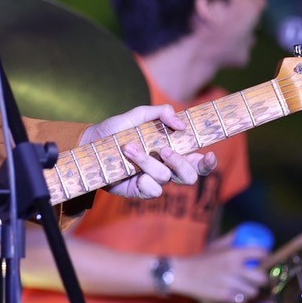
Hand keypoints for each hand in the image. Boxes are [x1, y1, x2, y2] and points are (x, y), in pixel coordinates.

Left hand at [85, 104, 214, 199]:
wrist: (92, 143)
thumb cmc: (118, 129)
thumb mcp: (139, 114)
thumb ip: (161, 112)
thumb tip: (180, 123)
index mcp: (173, 150)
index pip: (198, 161)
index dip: (208, 163)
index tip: (210, 155)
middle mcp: (167, 167)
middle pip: (190, 175)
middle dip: (180, 162)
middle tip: (164, 150)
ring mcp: (153, 180)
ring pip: (165, 177)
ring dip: (147, 162)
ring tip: (129, 148)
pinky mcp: (140, 190)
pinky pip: (152, 190)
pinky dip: (143, 179)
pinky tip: (129, 170)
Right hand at [157, 232, 270, 302]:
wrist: (184, 274)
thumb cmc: (202, 260)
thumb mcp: (216, 246)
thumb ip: (231, 239)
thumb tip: (244, 232)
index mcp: (234, 254)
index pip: (261, 253)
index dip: (265, 257)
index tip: (264, 260)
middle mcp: (234, 268)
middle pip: (262, 277)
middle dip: (261, 279)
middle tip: (256, 279)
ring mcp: (230, 284)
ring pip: (253, 291)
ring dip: (249, 290)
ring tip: (243, 287)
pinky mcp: (225, 297)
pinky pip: (242, 300)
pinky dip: (240, 299)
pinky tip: (234, 294)